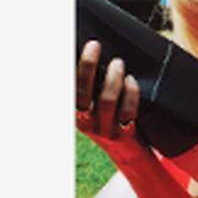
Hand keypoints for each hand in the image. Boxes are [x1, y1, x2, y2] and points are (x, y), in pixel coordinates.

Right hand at [76, 40, 143, 155]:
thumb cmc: (106, 117)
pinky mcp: (123, 134)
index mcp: (72, 110)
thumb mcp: (90, 104)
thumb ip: (86, 83)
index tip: (71, 46)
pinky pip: (127, 111)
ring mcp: (103, 129)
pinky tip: (131, 80)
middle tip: (94, 45)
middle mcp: (83, 121)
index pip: (66, 87)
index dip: (68, 69)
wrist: (127, 152)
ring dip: (112, 78)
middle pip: (80, 92)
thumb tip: (88, 48)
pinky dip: (131, 93)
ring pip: (106, 101)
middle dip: (87, 66)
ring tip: (118, 62)